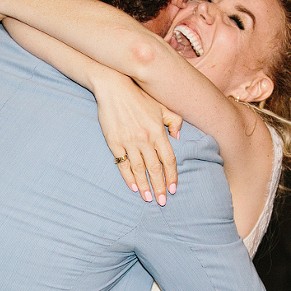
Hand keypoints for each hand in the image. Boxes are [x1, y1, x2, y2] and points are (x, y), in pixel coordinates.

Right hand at [96, 77, 180, 204]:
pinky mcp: (114, 142)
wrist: (113, 88)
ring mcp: (129, 142)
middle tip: (163, 202)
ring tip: (149, 199)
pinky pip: (123, 164)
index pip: (168, 159)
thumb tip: (177, 138)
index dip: (172, 176)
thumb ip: (174, 122)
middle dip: (160, 187)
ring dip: (145, 186)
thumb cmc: (139, 97)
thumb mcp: (161, 107)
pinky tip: (133, 187)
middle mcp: (145, 139)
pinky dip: (128, 177)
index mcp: (158, 131)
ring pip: (139, 169)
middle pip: (155, 168)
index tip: (174, 189)